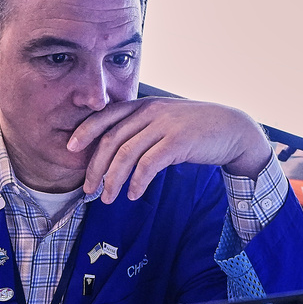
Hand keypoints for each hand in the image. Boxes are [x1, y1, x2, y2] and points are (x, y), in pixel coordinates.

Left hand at [67, 98, 272, 203]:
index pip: (106, 116)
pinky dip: (137, 181)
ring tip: (107, 198)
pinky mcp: (177, 141)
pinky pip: (149, 164)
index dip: (85, 131)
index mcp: (143, 105)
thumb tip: (116, 152)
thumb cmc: (196, 129)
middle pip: (111, 139)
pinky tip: (133, 194)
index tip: (70, 149)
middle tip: (88, 188)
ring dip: (113, 179)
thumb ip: (142, 130)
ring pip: (126, 153)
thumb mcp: (165, 121)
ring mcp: (164, 125)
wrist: (232, 129)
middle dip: (95, 166)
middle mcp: (150, 112)